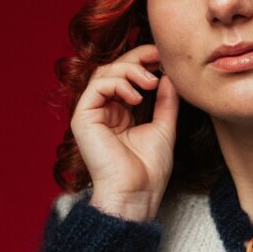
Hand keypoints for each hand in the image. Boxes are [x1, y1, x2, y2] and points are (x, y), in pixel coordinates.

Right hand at [71, 43, 178, 220]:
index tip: (163, 57)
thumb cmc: (149, 170)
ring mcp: (91, 113)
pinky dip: (118, 84)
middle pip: (114, 68)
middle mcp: (103, 110)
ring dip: (129, 70)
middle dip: (137, 58)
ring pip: (104, 72)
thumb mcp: (163, 127)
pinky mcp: (83, 118)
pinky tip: (136, 97)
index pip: (126, 75)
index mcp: (120, 112)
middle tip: (158, 57)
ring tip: (150, 82)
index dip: (143, 61)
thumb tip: (169, 75)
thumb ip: (166, 101)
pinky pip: (97, 86)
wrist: (136, 194)